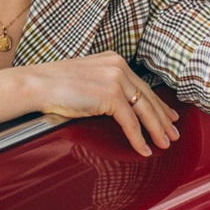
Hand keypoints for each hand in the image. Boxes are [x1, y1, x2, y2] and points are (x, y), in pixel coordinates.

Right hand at [22, 51, 179, 156]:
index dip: (157, 103)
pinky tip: (145, 149)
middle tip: (173, 133)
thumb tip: (118, 104)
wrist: (36, 84)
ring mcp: (116, 80)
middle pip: (148, 97)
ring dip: (157, 130)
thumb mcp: (86, 78)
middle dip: (162, 118)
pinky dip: (139, 138)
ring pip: (144, 110)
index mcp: (114, 60)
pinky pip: (130, 122)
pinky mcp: (111, 95)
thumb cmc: (54, 85)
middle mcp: (119, 66)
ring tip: (165, 143)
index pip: (142, 85)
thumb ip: (104, 85)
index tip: (168, 115)